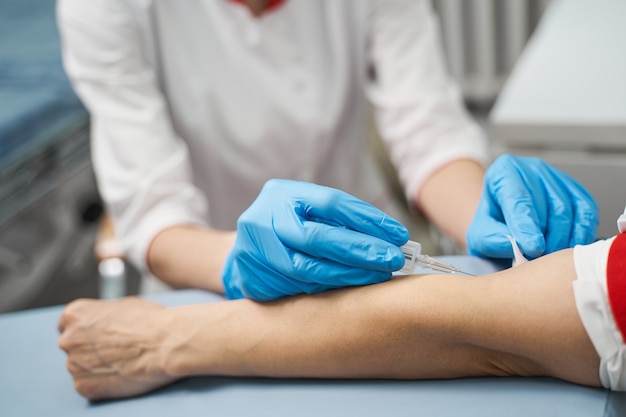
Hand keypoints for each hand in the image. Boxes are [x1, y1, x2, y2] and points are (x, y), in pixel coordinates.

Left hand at [58, 297, 176, 399]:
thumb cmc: (152, 322)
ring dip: (96, 366)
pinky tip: (123, 374)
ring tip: (124, 362)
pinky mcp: (84, 387)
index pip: (66, 324)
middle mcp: (68, 338)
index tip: (97, 336)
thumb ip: (106, 314)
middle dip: (90, 348)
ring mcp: (74, 364)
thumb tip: (107, 321)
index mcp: (75, 314)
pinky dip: (103, 383)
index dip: (85, 330)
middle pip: (72, 346)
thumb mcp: (126, 304)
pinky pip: (89, 386)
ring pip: (81, 367)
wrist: (165, 344)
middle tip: (115, 349)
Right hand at [222, 179, 409, 300]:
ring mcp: (253, 252)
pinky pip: (296, 289)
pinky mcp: (251, 281)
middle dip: (360, 250)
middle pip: (317, 237)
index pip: (330, 203)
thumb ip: (339, 221)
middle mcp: (262, 220)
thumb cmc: (286, 229)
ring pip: (307, 269)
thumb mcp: (306, 211)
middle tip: (393, 259)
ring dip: (348, 275)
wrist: (240, 253)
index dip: (367, 220)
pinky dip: (327, 290)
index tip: (398, 235)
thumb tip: (390, 238)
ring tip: (377, 275)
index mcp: (281, 195)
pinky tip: (350, 289)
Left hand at [466, 154, 597, 258]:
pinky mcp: (576, 190)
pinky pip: (586, 212)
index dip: (527, 225)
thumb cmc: (491, 224)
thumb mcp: (480, 234)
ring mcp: (557, 177)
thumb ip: (493, 239)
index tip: (533, 248)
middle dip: (549, 237)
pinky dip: (582, 233)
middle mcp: (532, 168)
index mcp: (504, 171)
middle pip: (549, 204)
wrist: (502, 219)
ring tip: (551, 257)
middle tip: (542, 260)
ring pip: (570, 209)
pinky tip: (570, 248)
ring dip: (564, 238)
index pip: (518, 198)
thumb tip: (516, 245)